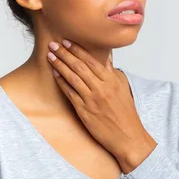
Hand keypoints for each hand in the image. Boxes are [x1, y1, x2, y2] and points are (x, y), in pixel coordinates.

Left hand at [46, 39, 155, 171]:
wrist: (127, 136)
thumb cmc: (126, 112)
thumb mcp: (122, 87)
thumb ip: (112, 72)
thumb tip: (106, 58)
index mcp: (111, 80)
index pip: (91, 60)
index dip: (77, 50)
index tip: (67, 42)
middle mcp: (101, 88)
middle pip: (79, 66)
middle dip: (65, 54)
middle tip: (53, 45)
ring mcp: (91, 99)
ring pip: (72, 78)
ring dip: (60, 65)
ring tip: (50, 56)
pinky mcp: (84, 111)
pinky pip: (70, 93)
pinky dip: (62, 82)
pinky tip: (55, 74)